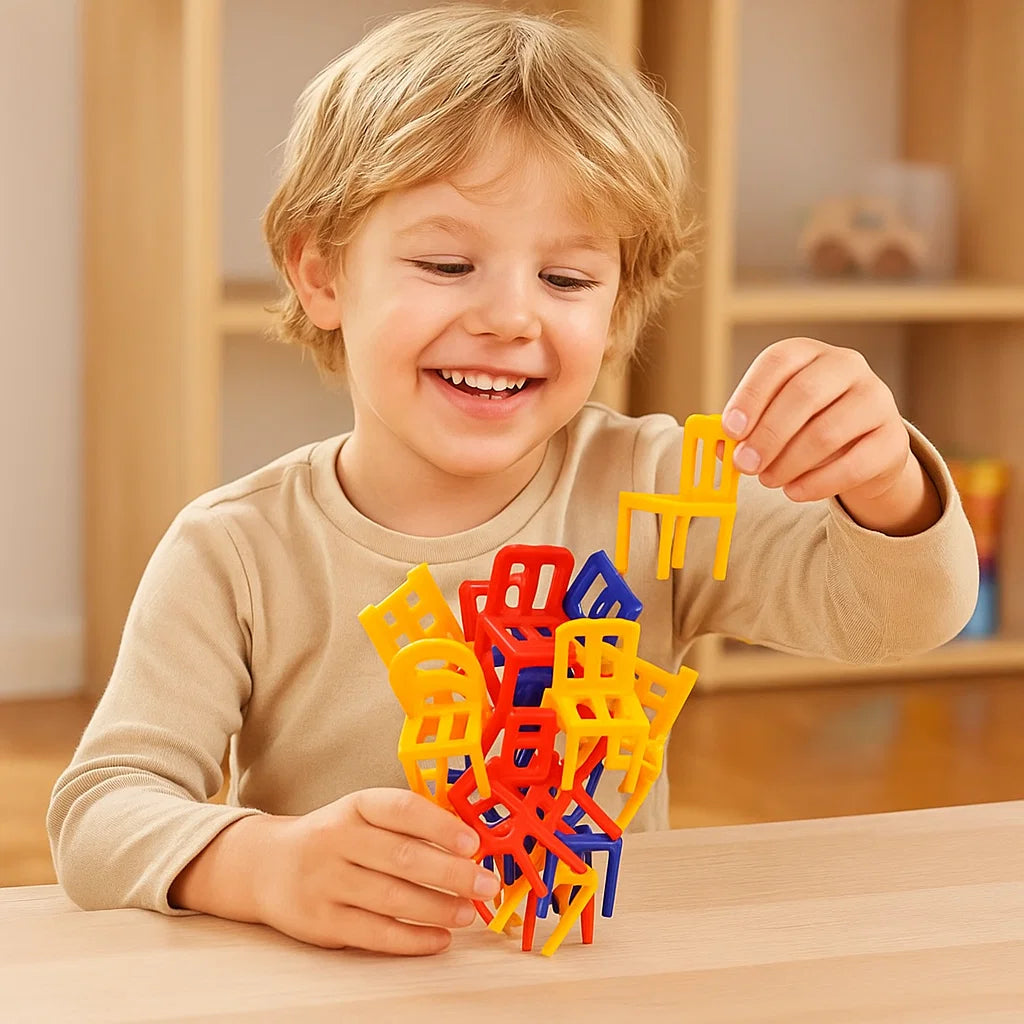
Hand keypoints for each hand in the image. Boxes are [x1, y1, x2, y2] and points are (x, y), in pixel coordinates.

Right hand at [256, 788, 499, 953]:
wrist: (267, 865)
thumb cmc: (334, 838)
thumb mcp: (361, 815)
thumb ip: (407, 825)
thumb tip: (469, 843)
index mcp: (356, 806)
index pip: (402, 809)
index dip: (440, 825)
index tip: (473, 842)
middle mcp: (338, 840)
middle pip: (403, 857)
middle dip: (451, 873)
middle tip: (486, 884)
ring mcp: (327, 882)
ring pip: (392, 898)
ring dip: (437, 908)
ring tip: (469, 912)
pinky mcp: (321, 921)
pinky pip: (374, 933)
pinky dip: (411, 939)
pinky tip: (439, 938)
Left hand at [721, 337, 938, 533]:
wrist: (863, 449)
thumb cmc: (805, 427)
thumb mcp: (772, 420)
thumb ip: (744, 430)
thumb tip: (718, 446)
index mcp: (809, 354)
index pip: (779, 361)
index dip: (751, 395)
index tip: (731, 430)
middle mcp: (846, 366)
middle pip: (804, 394)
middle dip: (768, 435)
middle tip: (746, 465)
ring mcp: (876, 399)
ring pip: (828, 431)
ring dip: (790, 462)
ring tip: (768, 481)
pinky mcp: (894, 438)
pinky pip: (855, 464)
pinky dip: (818, 483)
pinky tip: (794, 492)